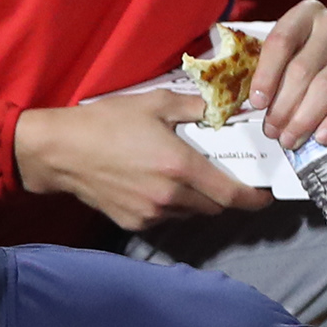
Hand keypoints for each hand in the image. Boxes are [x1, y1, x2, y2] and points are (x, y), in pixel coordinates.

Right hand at [14, 92, 270, 231]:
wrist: (61, 152)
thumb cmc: (106, 123)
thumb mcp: (155, 103)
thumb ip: (196, 108)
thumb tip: (225, 107)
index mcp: (180, 167)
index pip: (230, 195)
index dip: (254, 199)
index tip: (266, 196)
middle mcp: (170, 197)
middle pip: (213, 206)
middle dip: (224, 194)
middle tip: (222, 175)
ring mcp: (151, 214)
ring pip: (190, 212)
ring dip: (196, 199)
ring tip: (183, 176)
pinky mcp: (134, 223)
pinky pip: (165, 216)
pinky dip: (170, 204)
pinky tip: (155, 183)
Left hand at [249, 0, 326, 149]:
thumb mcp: (299, 59)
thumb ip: (278, 74)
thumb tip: (255, 106)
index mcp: (307, 15)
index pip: (281, 41)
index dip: (265, 76)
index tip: (257, 104)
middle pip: (301, 69)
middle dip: (283, 107)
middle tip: (274, 132)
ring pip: (325, 86)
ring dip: (305, 118)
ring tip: (292, 139)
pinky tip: (323, 136)